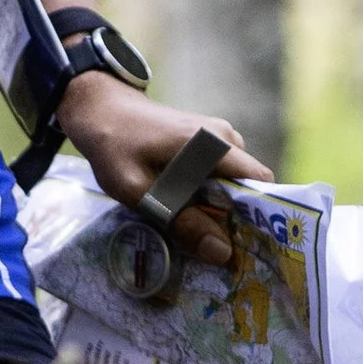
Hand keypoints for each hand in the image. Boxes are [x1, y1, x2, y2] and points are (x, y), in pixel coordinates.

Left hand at [57, 74, 272, 267]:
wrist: (100, 110)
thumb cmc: (116, 148)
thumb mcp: (141, 193)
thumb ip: (183, 222)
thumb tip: (223, 253)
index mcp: (215, 145)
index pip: (261, 182)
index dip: (262, 215)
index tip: (251, 246)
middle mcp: (224, 137)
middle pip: (247, 186)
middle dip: (237, 218)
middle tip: (218, 250)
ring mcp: (217, 137)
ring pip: (232, 182)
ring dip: (219, 207)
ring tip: (198, 234)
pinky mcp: (205, 141)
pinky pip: (219, 173)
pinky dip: (208, 194)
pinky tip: (187, 211)